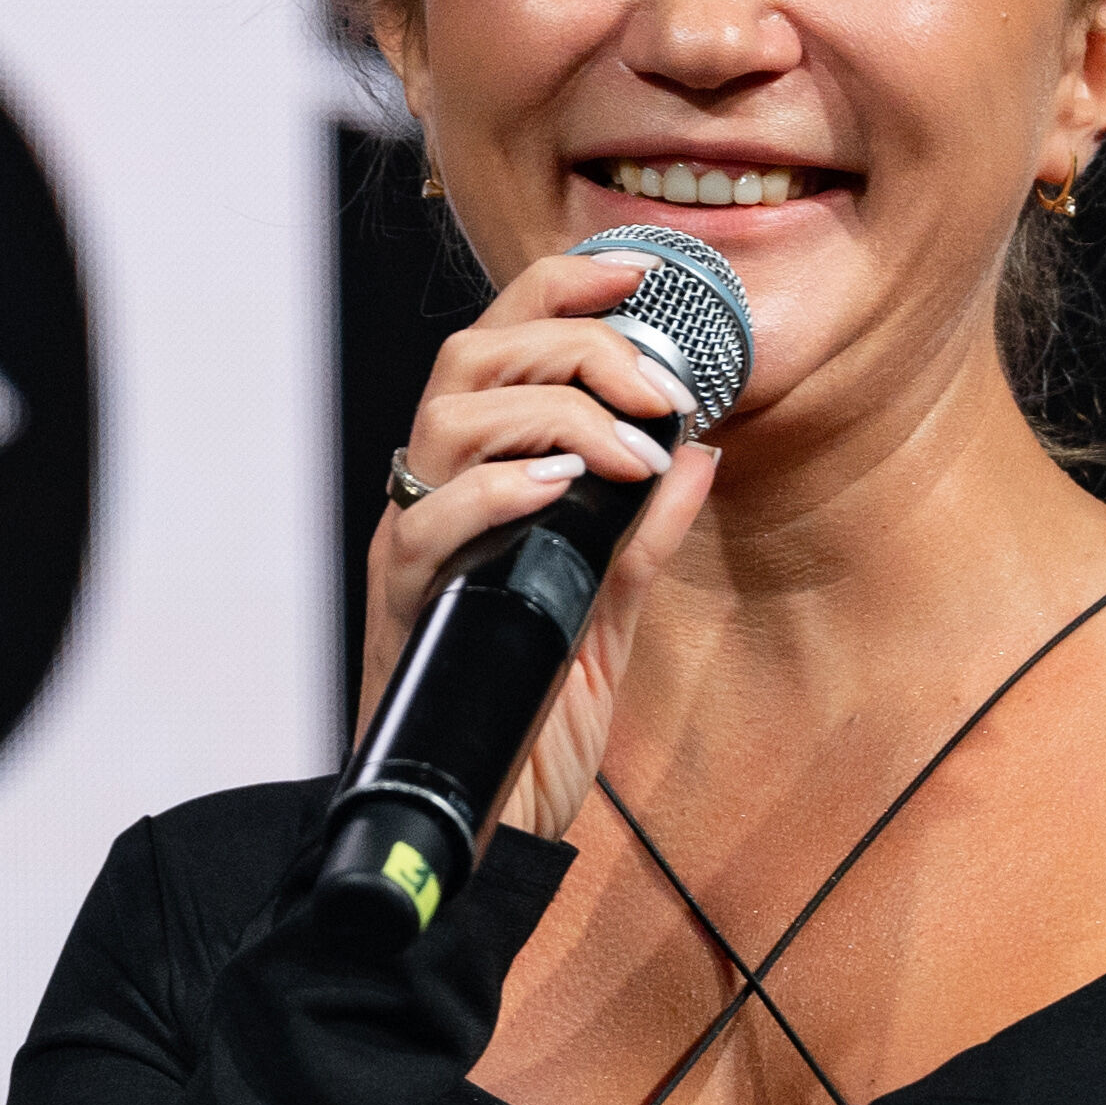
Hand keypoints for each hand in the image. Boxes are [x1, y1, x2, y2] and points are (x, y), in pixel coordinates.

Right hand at [355, 247, 722, 845]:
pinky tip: (561, 489)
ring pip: (453, 417)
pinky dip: (498, 489)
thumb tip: (702, 453)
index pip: (505, 346)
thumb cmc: (527, 724)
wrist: (480, 832)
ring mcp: (414, 546)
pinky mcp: (403, 603)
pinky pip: (431, 520)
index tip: (642, 273)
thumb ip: (644, 539)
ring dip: (557, 413)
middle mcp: (435, 498)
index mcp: (480, 485)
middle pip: (474, 356)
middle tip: (659, 386)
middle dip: (575, 344)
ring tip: (630, 452)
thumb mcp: (608, 623)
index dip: (563, 292)